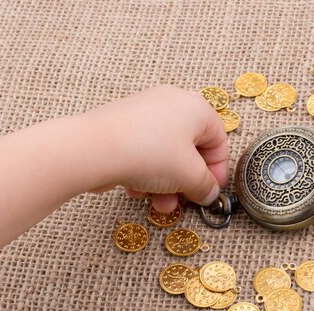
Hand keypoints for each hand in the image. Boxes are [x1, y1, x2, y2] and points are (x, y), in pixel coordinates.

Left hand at [83, 85, 228, 211]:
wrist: (94, 149)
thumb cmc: (149, 153)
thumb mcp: (189, 175)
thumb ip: (206, 186)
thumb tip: (209, 192)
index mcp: (196, 107)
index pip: (218, 140)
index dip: (217, 170)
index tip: (211, 191)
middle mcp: (172, 104)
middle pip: (190, 149)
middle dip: (187, 181)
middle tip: (184, 200)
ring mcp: (145, 112)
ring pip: (166, 154)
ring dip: (166, 183)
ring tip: (157, 203)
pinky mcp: (123, 125)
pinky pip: (144, 152)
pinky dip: (145, 173)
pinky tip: (136, 189)